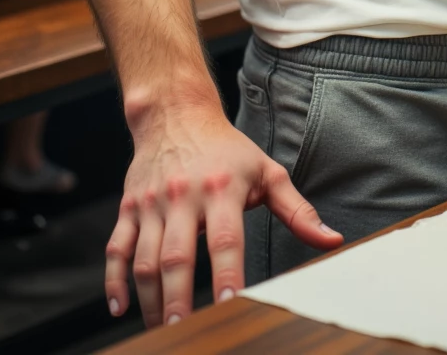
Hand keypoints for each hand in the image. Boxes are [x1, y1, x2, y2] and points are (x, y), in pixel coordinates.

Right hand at [106, 100, 341, 325]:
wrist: (176, 113)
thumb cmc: (227, 149)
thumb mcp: (266, 172)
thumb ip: (298, 210)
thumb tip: (331, 240)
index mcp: (222, 189)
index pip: (226, 239)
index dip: (227, 274)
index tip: (230, 305)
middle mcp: (184, 197)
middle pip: (177, 256)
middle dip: (178, 300)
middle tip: (182, 333)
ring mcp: (152, 204)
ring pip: (144, 259)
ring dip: (150, 299)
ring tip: (161, 330)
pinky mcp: (129, 208)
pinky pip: (117, 248)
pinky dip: (114, 281)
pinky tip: (120, 307)